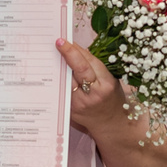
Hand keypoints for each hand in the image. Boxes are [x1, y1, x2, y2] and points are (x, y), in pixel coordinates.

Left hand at [59, 38, 166, 166]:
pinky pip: (63, 91)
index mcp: (107, 85)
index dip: (76, 50)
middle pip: (77, 70)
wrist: (112, 126)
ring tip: (53, 55)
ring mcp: (80, 104)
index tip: (65, 40)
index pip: (89, 63)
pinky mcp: (71, 110)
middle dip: (67, 55)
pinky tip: (54, 72)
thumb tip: (75, 48)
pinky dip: (60, 80)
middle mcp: (93, 94)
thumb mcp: (111, 80)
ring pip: (67, 80)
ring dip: (60, 67)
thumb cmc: (113, 99)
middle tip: (57, 43)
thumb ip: (95, 67)